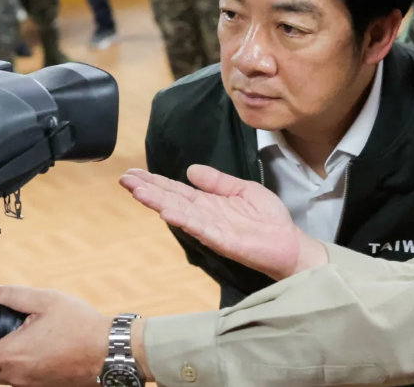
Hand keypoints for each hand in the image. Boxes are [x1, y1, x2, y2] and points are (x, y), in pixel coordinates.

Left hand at [0, 284, 111, 386]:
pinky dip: (23, 370)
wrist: (110, 351)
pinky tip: (37, 352)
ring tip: (17, 343)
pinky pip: (25, 382)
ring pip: (6, 380)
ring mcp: (34, 385)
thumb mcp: (46, 300)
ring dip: (4, 365)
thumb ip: (13, 295)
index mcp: (13, 354)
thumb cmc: (81, 326)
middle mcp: (20, 375)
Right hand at [120, 165, 327, 279]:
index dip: (155, 181)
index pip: (175, 190)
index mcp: (208, 203)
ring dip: (157, 202)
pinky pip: (200, 228)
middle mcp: (204, 216)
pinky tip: (167, 211)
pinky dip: (183, 219)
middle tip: (124, 179)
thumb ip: (217, 181)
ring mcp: (211, 229)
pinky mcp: (223, 240)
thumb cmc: (268, 220)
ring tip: (137, 191)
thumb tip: (190, 169)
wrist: (289, 244)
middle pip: (170, 199)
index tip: (133, 173)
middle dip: (148, 190)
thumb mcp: (242, 189)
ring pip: (179, 213)